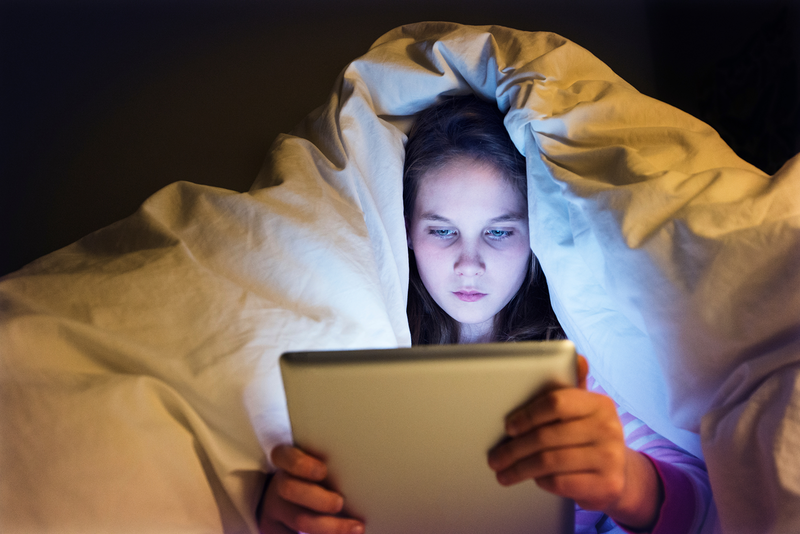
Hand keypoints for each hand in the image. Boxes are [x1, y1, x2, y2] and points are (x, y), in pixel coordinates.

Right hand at [259, 445, 364, 533]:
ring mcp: (276, 509)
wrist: (293, 499)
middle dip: (318, 499)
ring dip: (329, 526)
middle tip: (339, 503)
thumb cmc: (319, 477)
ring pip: (298, 519)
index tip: (322, 471)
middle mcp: (279, 484)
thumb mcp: (321, 465)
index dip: (301, 464)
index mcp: (286, 460)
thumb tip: (367, 469)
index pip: (285, 457)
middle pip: (290, 489)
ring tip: (355, 528)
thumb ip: (334, 465)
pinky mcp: (276, 528)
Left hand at [486, 356, 662, 529]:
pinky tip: (533, 479)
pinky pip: (562, 483)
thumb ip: (572, 386)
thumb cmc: (589, 436)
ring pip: (550, 462)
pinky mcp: (608, 484)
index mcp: (599, 404)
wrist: (620, 475)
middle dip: (514, 449)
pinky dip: (542, 481)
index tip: (508, 427)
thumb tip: (577, 358)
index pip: (556, 402)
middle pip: (547, 436)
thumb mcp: (583, 410)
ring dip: (520, 468)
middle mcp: (609, 428)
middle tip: (495, 458)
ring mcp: (611, 458)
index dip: (527, 414)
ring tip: (503, 473)